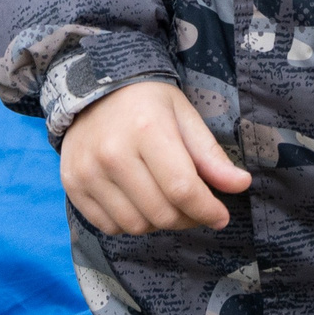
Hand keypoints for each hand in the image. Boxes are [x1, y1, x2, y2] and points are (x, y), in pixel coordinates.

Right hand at [59, 80, 250, 235]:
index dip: (207, 209)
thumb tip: (241, 185)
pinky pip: (108, 226)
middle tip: (195, 209)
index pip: (182, 188)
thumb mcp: (184, 117)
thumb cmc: (147, 102)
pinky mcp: (72, 185)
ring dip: (158, 223)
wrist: (94, 88)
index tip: (221, 216)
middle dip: (187, 219)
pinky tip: (139, 203)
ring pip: (135, 225)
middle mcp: (113, 153)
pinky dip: (130, 224)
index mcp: (147, 130)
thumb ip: (210, 155)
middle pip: (160, 213)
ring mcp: (88, 171)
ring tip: (166, 203)